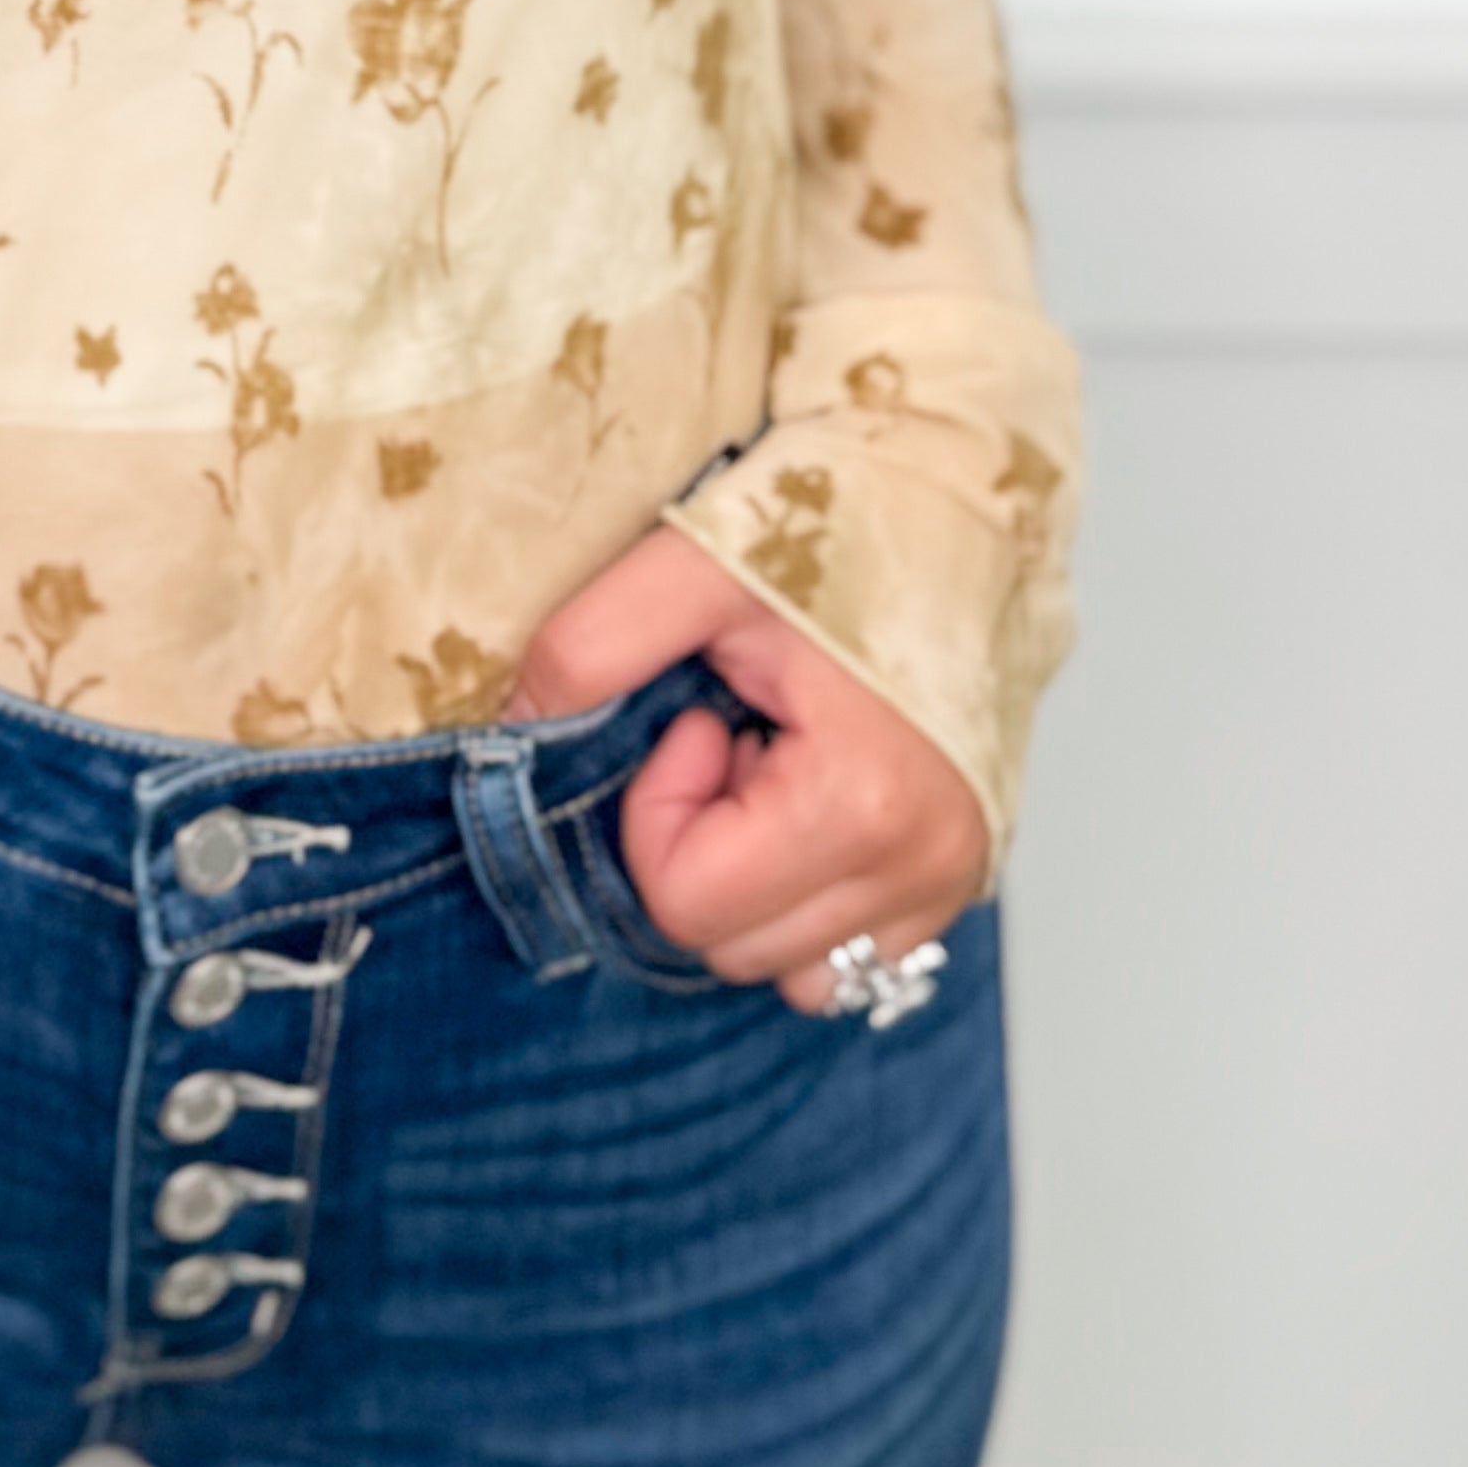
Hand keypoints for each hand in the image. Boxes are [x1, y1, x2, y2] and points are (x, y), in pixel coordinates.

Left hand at [510, 521, 985, 1012]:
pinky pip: (848, 959)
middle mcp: (921, 866)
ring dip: (752, 882)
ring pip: (785, 969)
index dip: (661, 810)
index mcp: (862, 804)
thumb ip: (589, 649)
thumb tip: (509, 731)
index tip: (699, 721)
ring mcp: (948, 882)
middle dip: (703, 845)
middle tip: (738, 735)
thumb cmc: (844, 522)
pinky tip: (813, 800)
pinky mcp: (958, 880)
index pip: (686, 900)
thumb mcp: (697, 566)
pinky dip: (805, 901)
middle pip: (729, 947)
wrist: (958, 498)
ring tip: (779, 766)